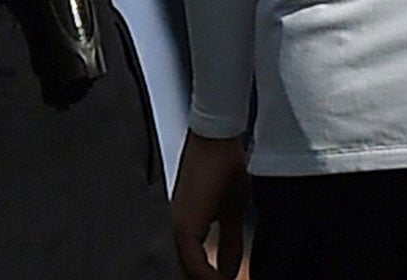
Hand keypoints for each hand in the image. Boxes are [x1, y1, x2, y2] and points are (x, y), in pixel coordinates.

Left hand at [172, 131, 249, 278]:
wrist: (218, 140)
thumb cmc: (223, 167)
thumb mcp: (233, 212)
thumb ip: (229, 244)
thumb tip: (230, 271)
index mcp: (184, 232)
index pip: (193, 270)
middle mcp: (173, 233)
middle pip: (185, 272)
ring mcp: (175, 232)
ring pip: (187, 272)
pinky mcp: (183, 227)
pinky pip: (194, 266)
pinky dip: (210, 277)